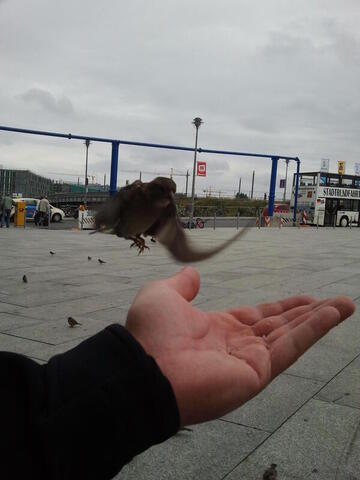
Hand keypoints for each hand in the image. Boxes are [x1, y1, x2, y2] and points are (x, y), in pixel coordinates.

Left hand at [126, 267, 354, 425]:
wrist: (144, 367)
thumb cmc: (150, 333)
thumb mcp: (163, 296)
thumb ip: (181, 286)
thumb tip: (193, 276)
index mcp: (218, 328)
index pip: (259, 316)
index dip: (282, 307)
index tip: (304, 299)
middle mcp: (237, 345)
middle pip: (281, 326)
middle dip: (308, 314)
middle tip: (335, 302)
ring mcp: (249, 361)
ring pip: (291, 336)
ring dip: (319, 320)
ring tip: (345, 305)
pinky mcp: (257, 373)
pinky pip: (291, 347)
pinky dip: (314, 330)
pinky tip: (333, 314)